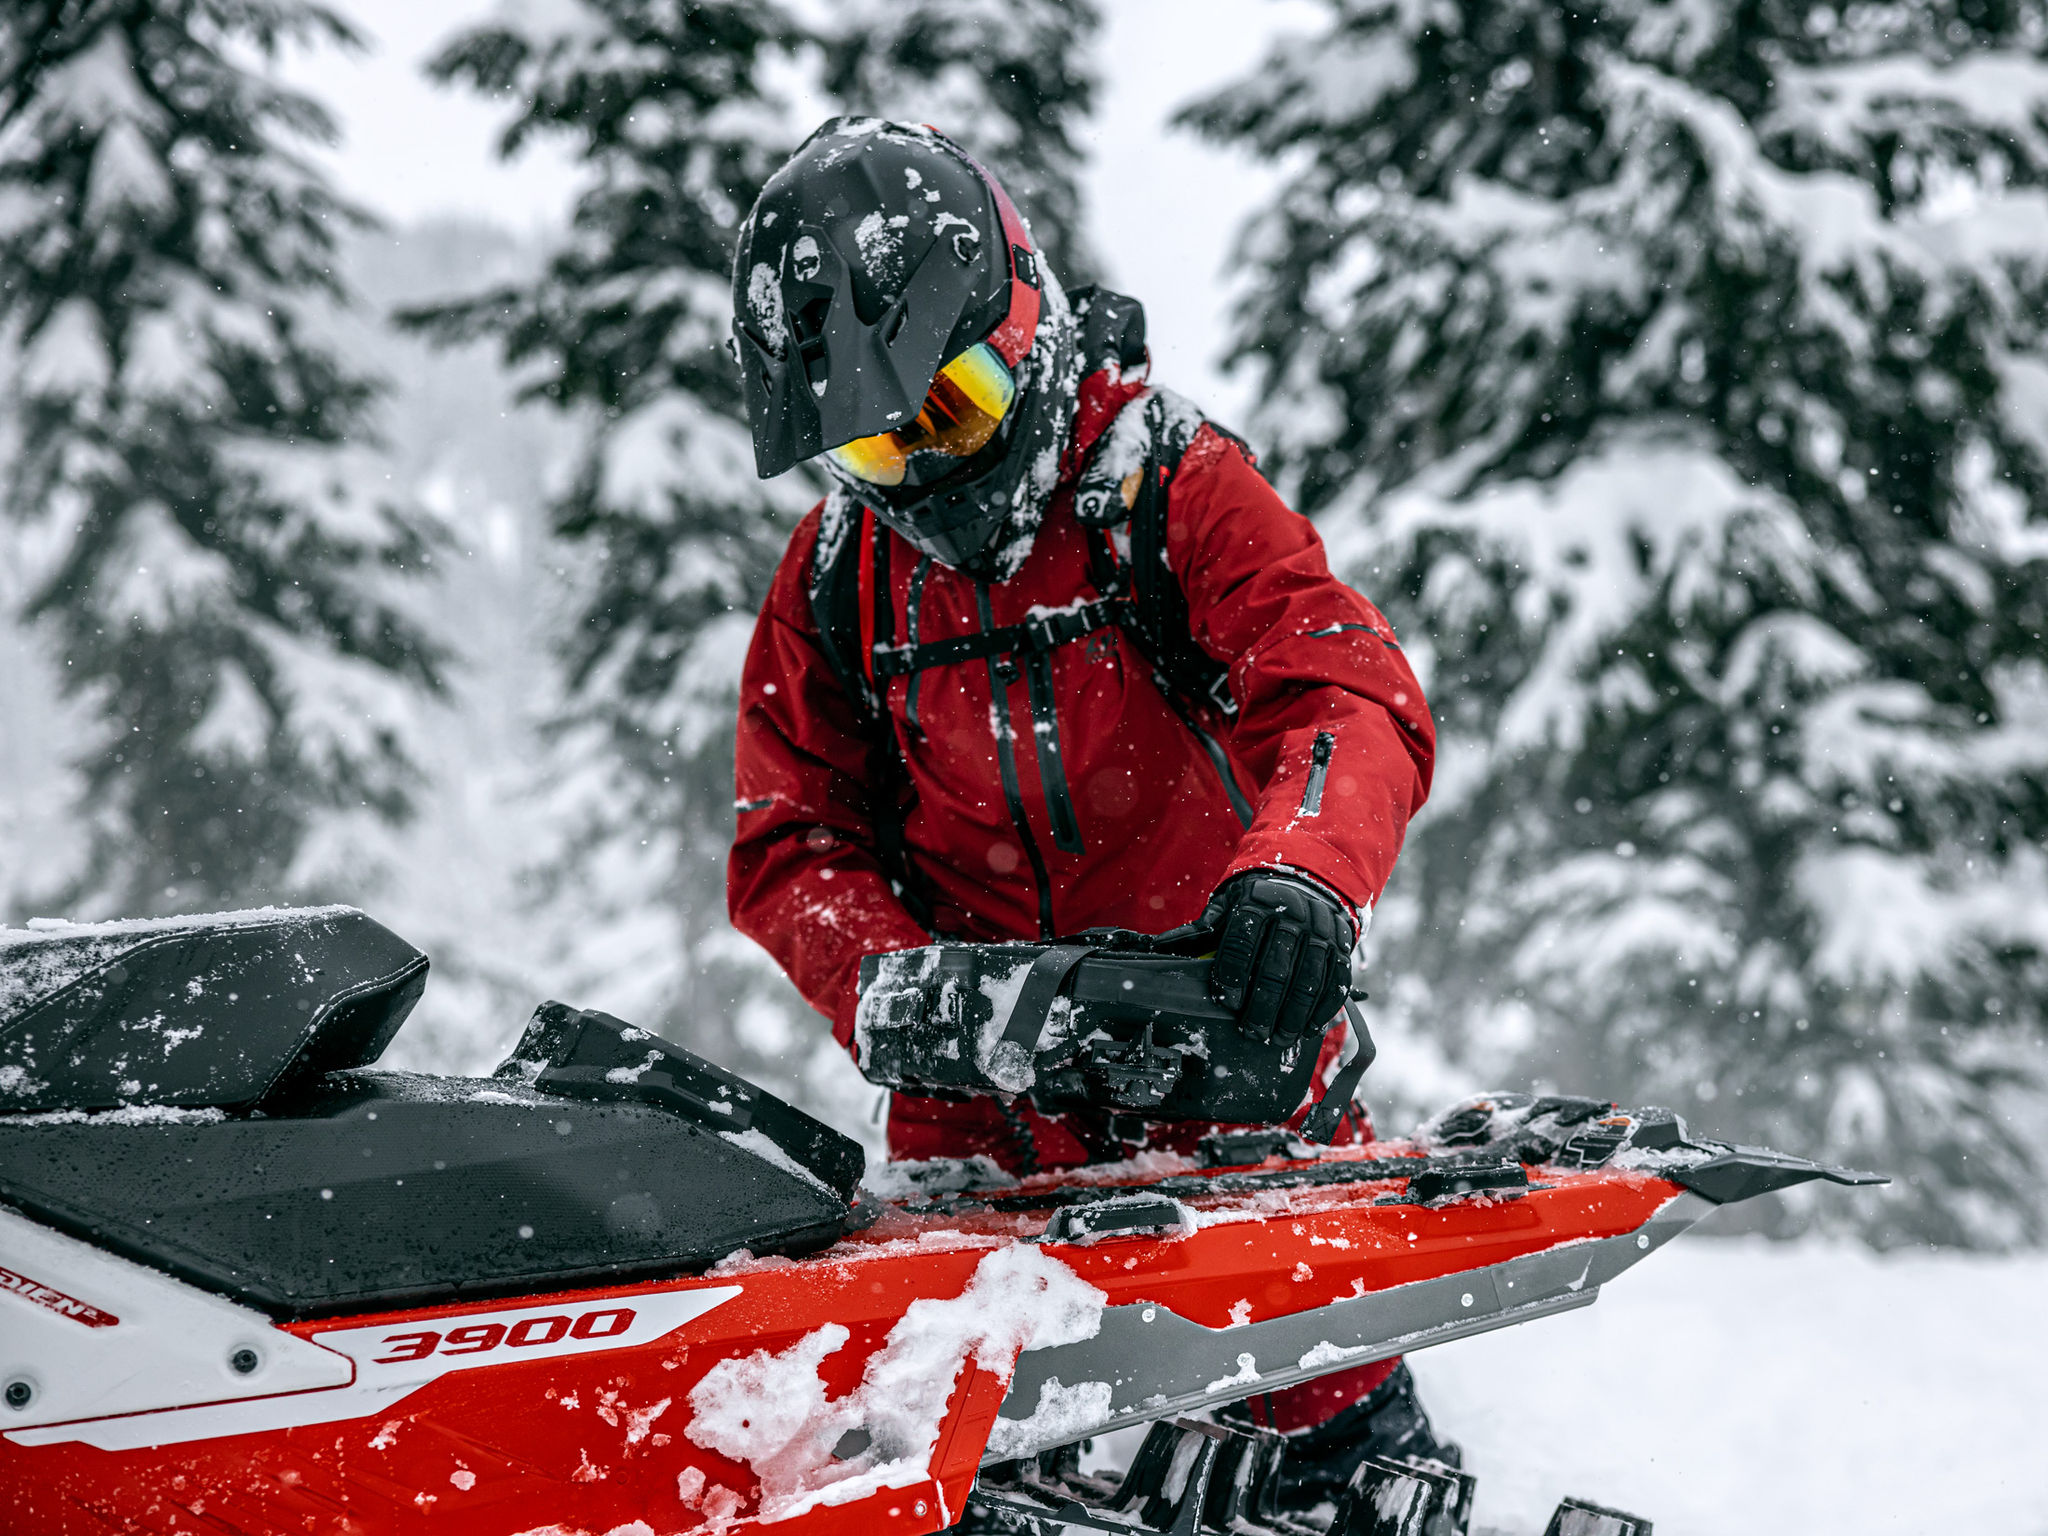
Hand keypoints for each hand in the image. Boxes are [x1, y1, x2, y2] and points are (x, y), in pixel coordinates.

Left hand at [1201, 872, 1354, 1043]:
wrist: (1306, 880)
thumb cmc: (1258, 902)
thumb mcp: (1228, 905)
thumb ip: (1201, 930)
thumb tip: (1161, 948)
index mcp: (1258, 902)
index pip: (1242, 943)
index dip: (1232, 976)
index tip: (1225, 1002)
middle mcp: (1294, 914)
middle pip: (1275, 968)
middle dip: (1262, 1006)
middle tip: (1251, 1032)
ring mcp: (1321, 931)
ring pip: (1308, 981)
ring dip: (1292, 1015)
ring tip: (1277, 1038)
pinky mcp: (1342, 947)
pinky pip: (1336, 983)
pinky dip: (1322, 1010)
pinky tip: (1308, 1029)